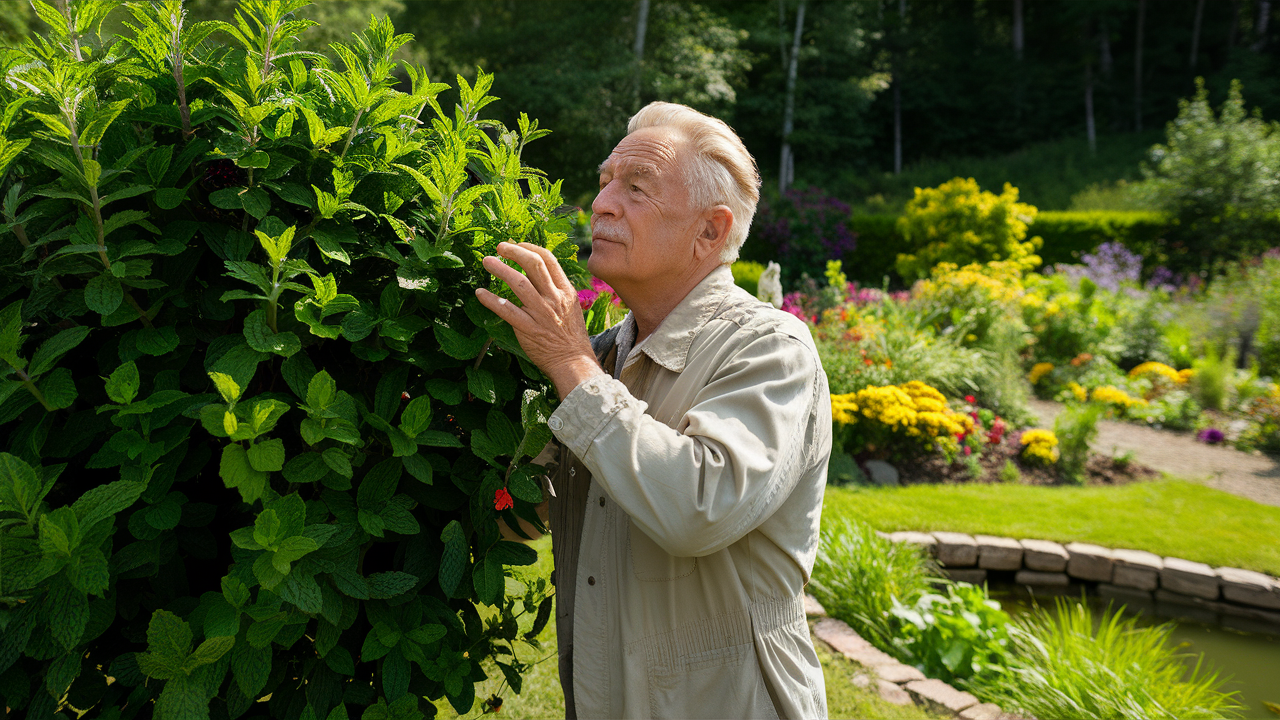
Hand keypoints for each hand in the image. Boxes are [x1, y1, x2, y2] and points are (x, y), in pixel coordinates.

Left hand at [475, 242, 602, 399]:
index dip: (531, 248)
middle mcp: (554, 299)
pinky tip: (480, 293)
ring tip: (487, 262)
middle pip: (534, 265)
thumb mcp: (571, 307)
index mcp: (565, 291)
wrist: (573, 361)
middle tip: (500, 247)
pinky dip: (491, 300)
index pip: (549, 260)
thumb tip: (539, 274)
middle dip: (515, 252)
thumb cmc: (570, 336)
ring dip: (500, 270)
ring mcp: (541, 313)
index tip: (517, 244)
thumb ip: (556, 290)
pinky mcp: (528, 329)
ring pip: (519, 284)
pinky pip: (507, 310)